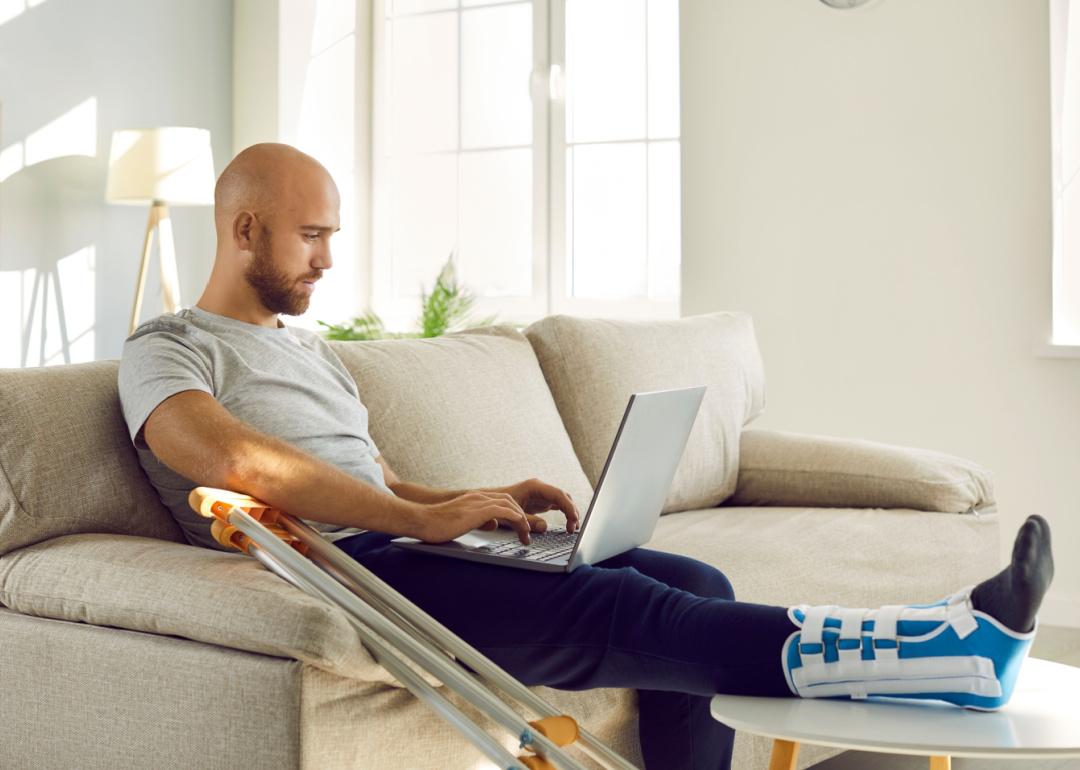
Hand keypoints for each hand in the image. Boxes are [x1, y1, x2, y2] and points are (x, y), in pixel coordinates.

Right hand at [413, 491, 534, 544]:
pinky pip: (505, 511)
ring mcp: (478, 502)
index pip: (502, 501)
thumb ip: (479, 520)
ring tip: (527, 535)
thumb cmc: (436, 524)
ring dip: (522, 520)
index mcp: (475, 499)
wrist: (422, 520)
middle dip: (522, 517)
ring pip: (510, 505)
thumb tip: (493, 524)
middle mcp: (478, 497)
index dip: (515, 513)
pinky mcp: (477, 510)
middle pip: (509, 501)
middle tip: (528, 534)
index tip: (522, 528)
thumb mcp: (463, 522)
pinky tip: (521, 528)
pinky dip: (517, 519)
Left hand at [487, 478, 580, 534]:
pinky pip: (558, 506)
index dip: (568, 507)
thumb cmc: (498, 507)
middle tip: (574, 528)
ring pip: (563, 502)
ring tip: (572, 529)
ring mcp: (542, 494)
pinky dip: (564, 514)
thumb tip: (545, 527)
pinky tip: (568, 525)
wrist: (490, 503)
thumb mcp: (512, 515)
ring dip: (570, 514)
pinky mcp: (542, 501)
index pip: (558, 494)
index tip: (573, 520)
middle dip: (572, 511)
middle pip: (563, 497)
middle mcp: (541, 488)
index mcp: (535, 486)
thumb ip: (529, 521)